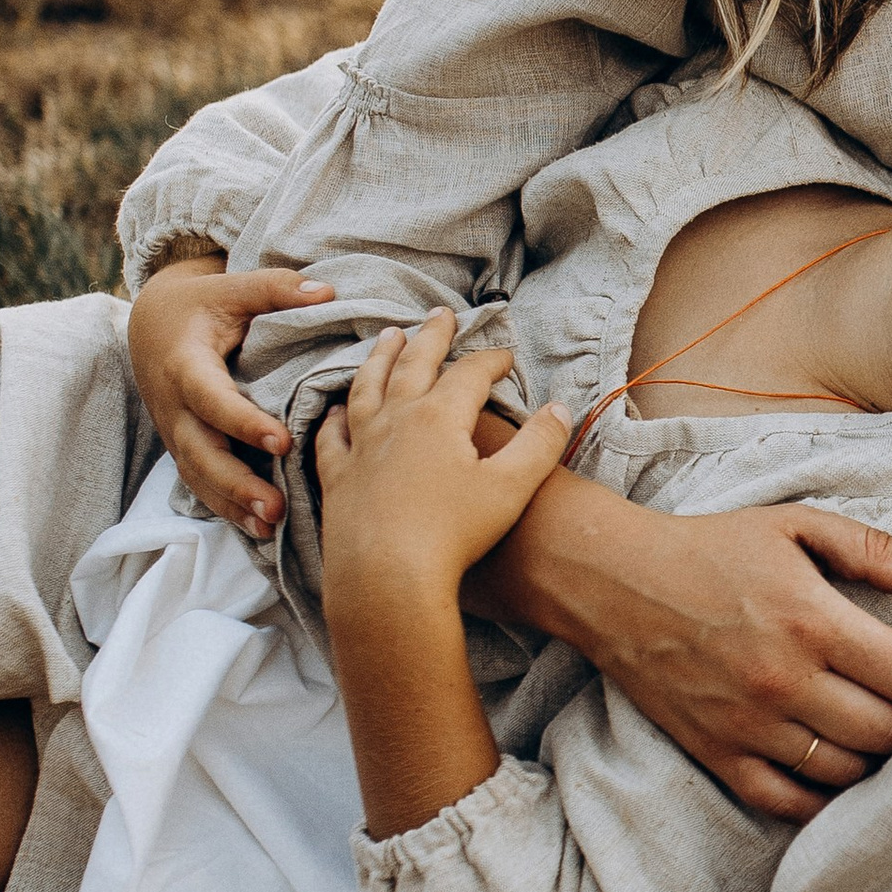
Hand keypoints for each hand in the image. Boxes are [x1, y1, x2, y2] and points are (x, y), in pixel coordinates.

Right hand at [127, 257, 336, 536]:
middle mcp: (174, 406)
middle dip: (236, 483)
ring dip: (232, 506)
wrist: (151, 324)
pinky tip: (259, 531)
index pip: (211, 399)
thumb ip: (275, 289)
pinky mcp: (184, 448)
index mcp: (185, 365)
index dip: (243, 422)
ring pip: (198, 477)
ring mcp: (176, 432)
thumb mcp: (231, 287)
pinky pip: (201, 485)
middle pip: (200, 452)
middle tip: (276, 507)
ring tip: (270, 527)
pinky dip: (226, 509)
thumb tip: (326, 291)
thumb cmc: (200, 306)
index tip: (282, 442)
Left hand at [314, 315, 572, 618]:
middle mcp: (396, 420)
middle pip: (414, 363)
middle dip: (432, 336)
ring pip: (368, 386)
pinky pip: (333, 435)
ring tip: (387, 337)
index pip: (470, 373)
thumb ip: (539, 444)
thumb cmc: (454, 535)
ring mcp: (361, 446)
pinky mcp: (338, 477)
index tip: (506, 356)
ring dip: (380, 357)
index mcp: (439, 416)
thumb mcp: (511, 489)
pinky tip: (337, 409)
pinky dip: (336, 416)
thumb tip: (558, 408)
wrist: (387, 578)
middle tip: (441, 314)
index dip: (491, 360)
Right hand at [470, 479, 891, 822]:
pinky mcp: (717, 753)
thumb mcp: (794, 525)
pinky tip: (839, 773)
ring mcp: (749, 725)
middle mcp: (784, 681)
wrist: (613, 582)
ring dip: (879, 761)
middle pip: (888, 733)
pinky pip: (787, 800)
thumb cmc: (710, 548)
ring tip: (887, 736)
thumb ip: (871, 550)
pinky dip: (823, 798)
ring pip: (845, 771)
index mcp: (812, 621)